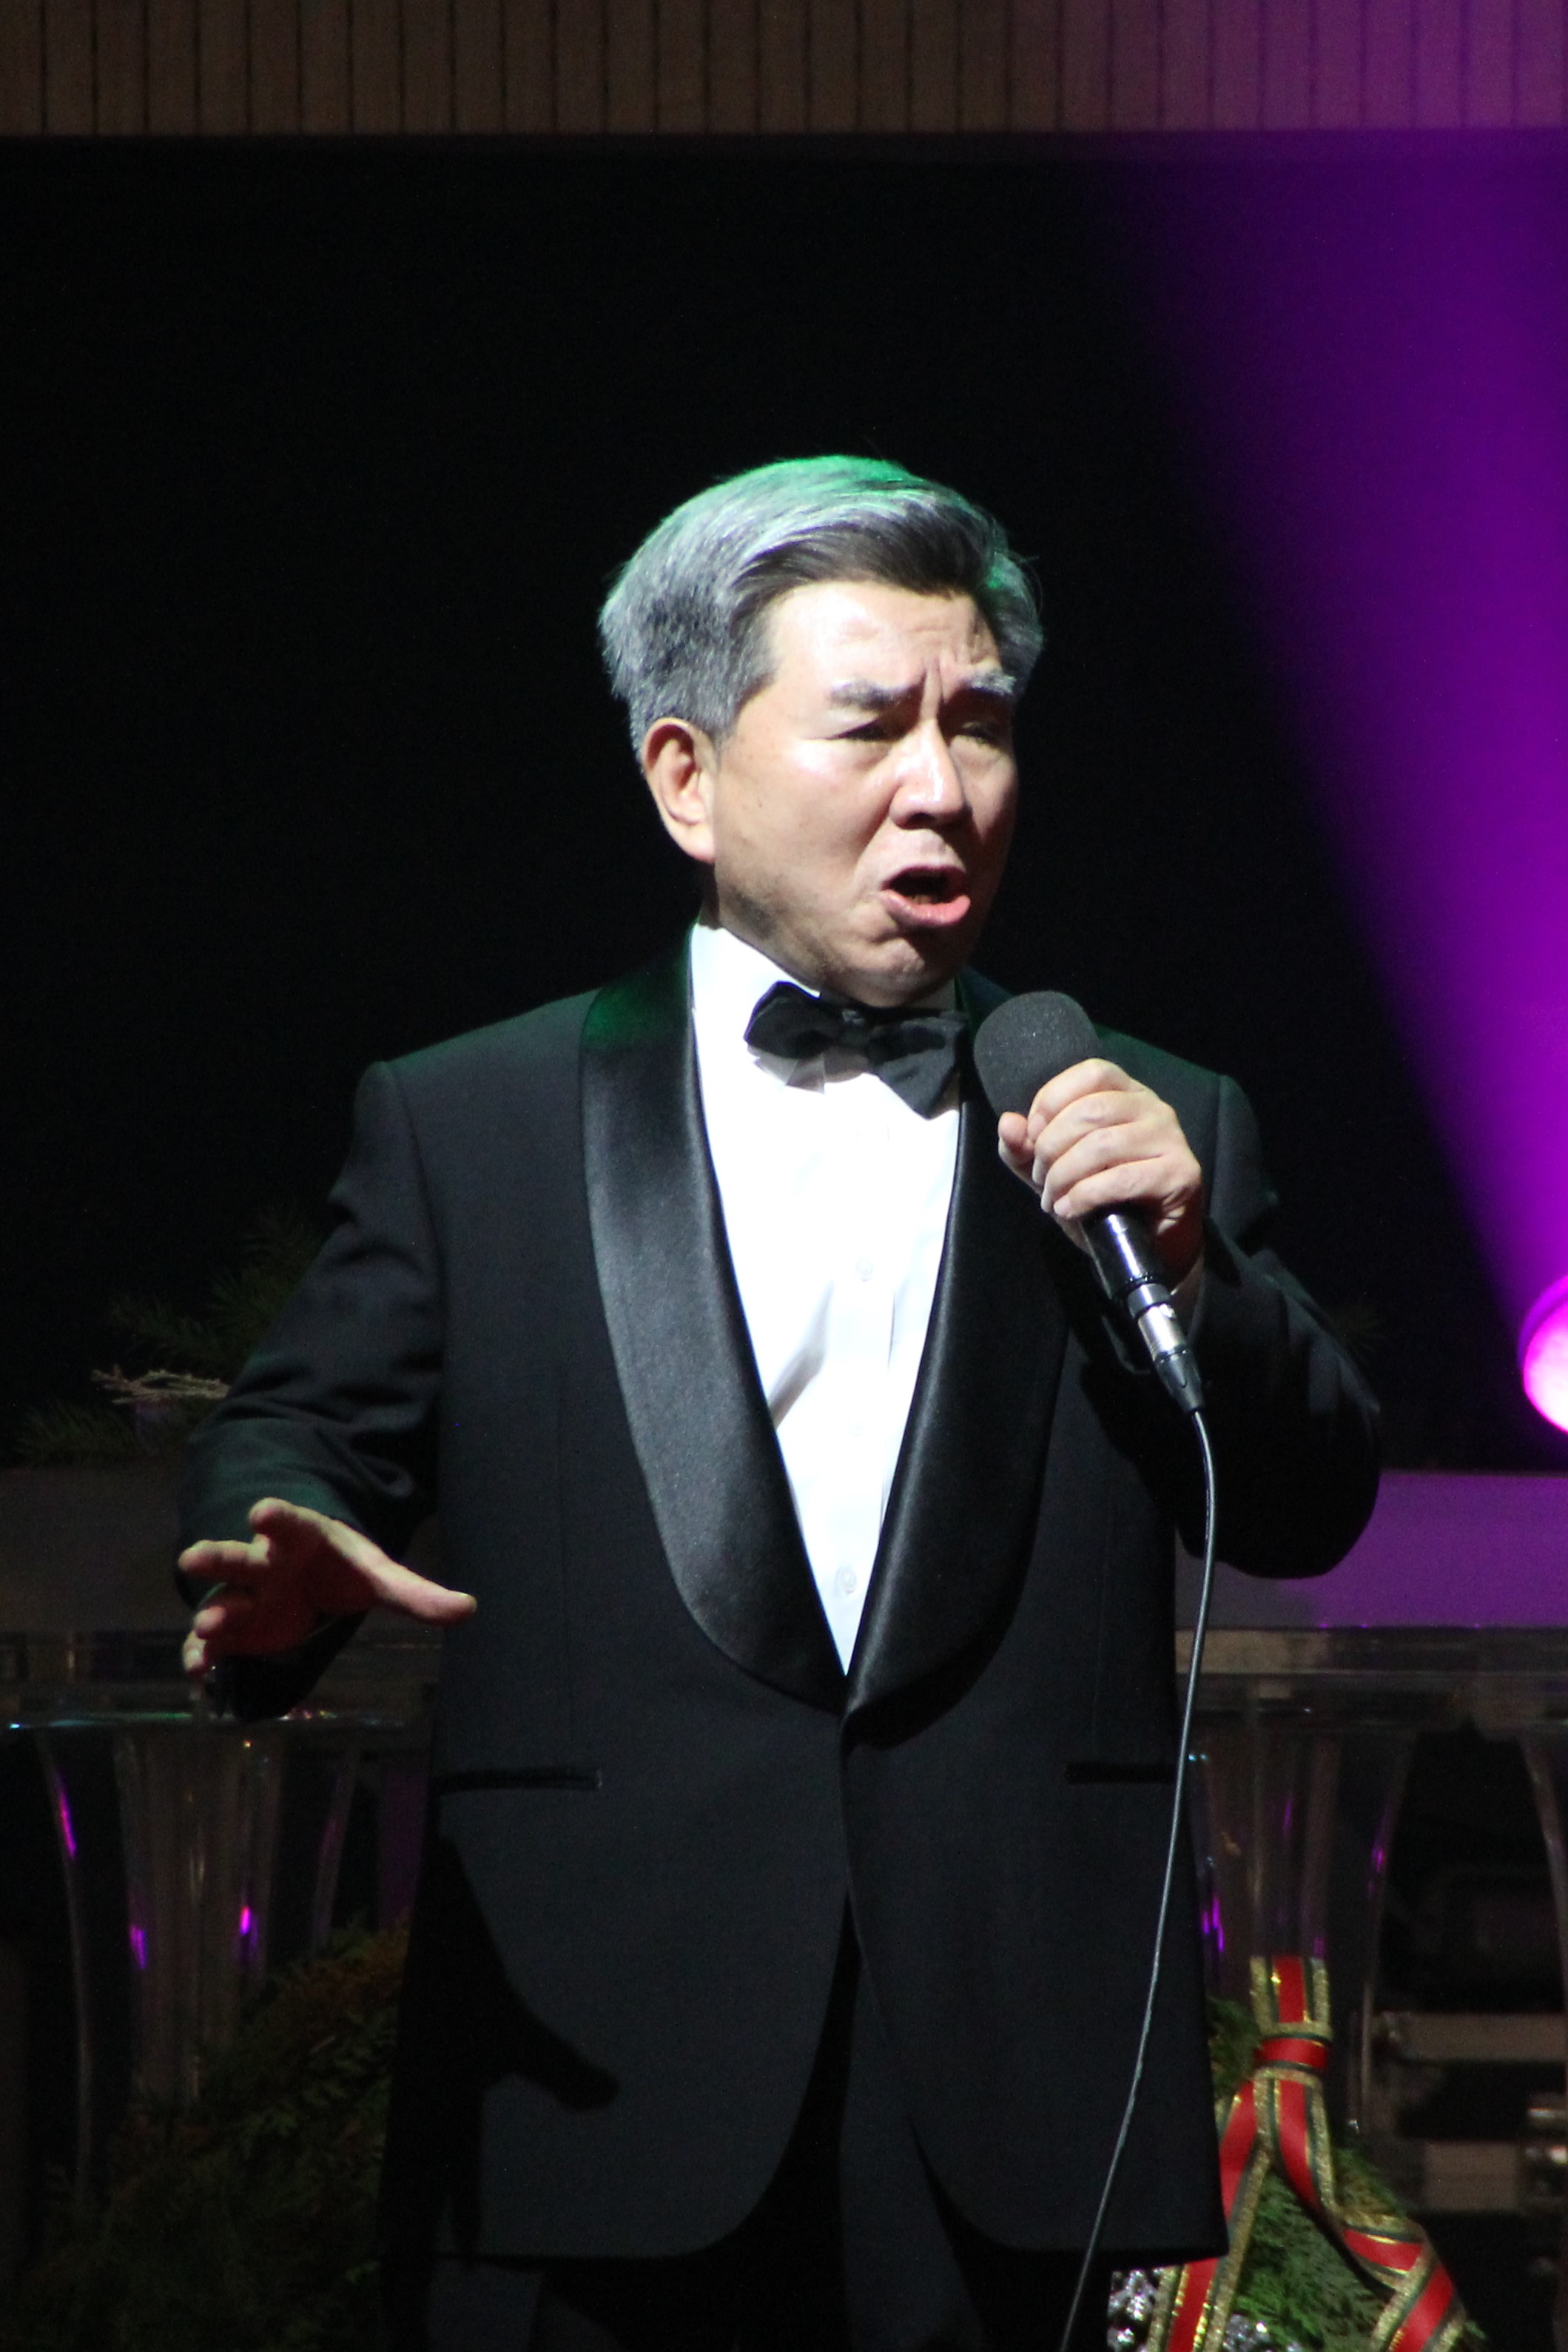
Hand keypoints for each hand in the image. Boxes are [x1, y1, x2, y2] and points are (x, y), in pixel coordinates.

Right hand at [179, 1495, 475, 1679]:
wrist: (308, 1579)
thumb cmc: (341, 1568)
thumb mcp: (378, 1576)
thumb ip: (417, 1594)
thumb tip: (470, 1609)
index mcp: (298, 1538)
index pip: (286, 1522)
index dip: (274, 1517)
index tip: (261, 1511)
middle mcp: (264, 1564)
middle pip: (237, 1557)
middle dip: (217, 1558)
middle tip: (194, 1559)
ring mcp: (244, 1598)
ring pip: (220, 1602)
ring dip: (211, 1616)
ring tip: (206, 1632)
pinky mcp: (235, 1632)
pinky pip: (212, 1643)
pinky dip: (203, 1655)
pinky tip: (200, 1672)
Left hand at [997, 1057, 1204, 1283]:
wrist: (1148, 1247)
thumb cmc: (1102, 1200)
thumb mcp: (1053, 1171)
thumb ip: (1025, 1148)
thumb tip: (1008, 1124)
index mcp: (1127, 1094)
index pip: (1090, 1074)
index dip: (1053, 1101)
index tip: (1033, 1138)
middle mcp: (1154, 1108)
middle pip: (1090, 1110)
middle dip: (1051, 1147)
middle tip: (1041, 1179)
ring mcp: (1171, 1139)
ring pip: (1103, 1145)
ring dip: (1064, 1176)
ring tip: (1053, 1199)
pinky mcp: (1180, 1174)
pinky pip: (1121, 1179)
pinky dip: (1085, 1196)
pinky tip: (1070, 1210)